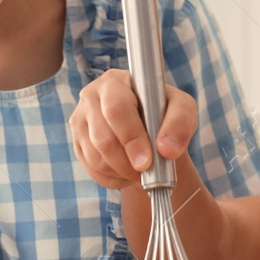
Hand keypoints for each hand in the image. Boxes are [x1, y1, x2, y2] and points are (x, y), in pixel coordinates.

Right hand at [70, 69, 195, 189]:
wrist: (150, 128)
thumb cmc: (164, 112)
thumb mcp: (182, 109)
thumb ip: (180, 123)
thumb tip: (167, 149)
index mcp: (115, 81)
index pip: (117, 110)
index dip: (131, 138)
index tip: (147, 161)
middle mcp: (91, 96)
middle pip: (103, 137)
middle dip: (126, 162)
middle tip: (144, 174)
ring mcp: (80, 120)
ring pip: (96, 157)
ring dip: (121, 172)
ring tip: (140, 173)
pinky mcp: (77, 143)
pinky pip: (91, 169)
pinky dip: (112, 178)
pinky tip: (127, 173)